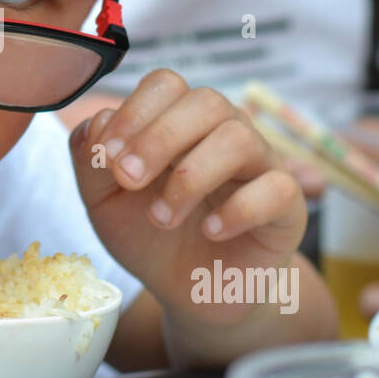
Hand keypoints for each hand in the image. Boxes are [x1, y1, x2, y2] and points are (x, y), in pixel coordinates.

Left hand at [69, 71, 306, 323]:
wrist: (186, 292)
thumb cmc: (147, 234)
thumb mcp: (104, 201)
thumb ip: (91, 162)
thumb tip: (96, 124)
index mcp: (180, 123)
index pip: (166, 85)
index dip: (133, 113)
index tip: (107, 157)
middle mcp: (223, 133)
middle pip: (206, 101)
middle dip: (158, 138)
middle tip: (129, 181)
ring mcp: (260, 166)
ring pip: (240, 138)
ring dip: (192, 176)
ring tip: (162, 218)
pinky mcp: (287, 208)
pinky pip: (277, 188)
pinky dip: (239, 209)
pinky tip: (210, 232)